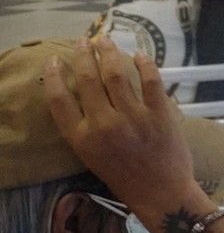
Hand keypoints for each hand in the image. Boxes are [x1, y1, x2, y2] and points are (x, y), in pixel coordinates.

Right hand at [43, 39, 199, 219]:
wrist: (161, 192)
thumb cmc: (123, 176)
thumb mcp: (91, 155)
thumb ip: (83, 127)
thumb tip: (81, 95)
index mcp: (81, 138)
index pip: (58, 100)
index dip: (53, 76)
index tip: (53, 60)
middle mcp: (103, 124)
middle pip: (87, 80)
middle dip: (82, 56)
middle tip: (82, 41)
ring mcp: (134, 117)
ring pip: (116, 74)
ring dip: (109, 53)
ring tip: (105, 41)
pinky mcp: (160, 114)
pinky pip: (151, 81)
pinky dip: (144, 64)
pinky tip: (139, 55)